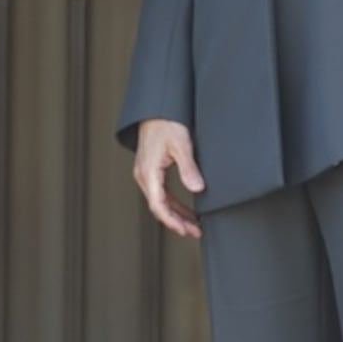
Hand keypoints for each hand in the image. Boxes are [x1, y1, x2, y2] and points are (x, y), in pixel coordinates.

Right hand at [134, 119, 205, 239]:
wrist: (157, 109)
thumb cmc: (167, 123)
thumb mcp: (181, 145)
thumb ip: (189, 168)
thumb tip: (197, 188)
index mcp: (149, 172)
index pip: (159, 205)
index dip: (172, 221)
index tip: (186, 230)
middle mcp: (144, 176)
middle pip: (159, 207)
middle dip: (177, 222)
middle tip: (195, 232)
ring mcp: (146, 173)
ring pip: (160, 202)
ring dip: (176, 215)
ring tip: (193, 225)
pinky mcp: (151, 170)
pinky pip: (161, 193)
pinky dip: (173, 204)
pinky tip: (186, 210)